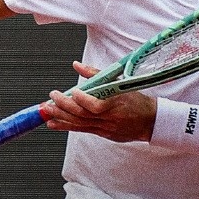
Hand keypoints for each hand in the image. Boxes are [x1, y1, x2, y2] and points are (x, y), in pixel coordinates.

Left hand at [41, 61, 156, 142]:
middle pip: (83, 115)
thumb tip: (76, 65)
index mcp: (116, 104)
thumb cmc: (136, 100)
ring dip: (61, 118)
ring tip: (46, 112)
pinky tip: (53, 123)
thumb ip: (97, 74)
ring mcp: (106, 128)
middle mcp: (110, 118)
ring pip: (79, 124)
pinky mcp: (103, 134)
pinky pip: (82, 130)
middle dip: (64, 108)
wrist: (151, 121)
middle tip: (50, 101)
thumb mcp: (120, 83)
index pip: (96, 105)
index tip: (72, 91)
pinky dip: (66, 126)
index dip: (82, 99)